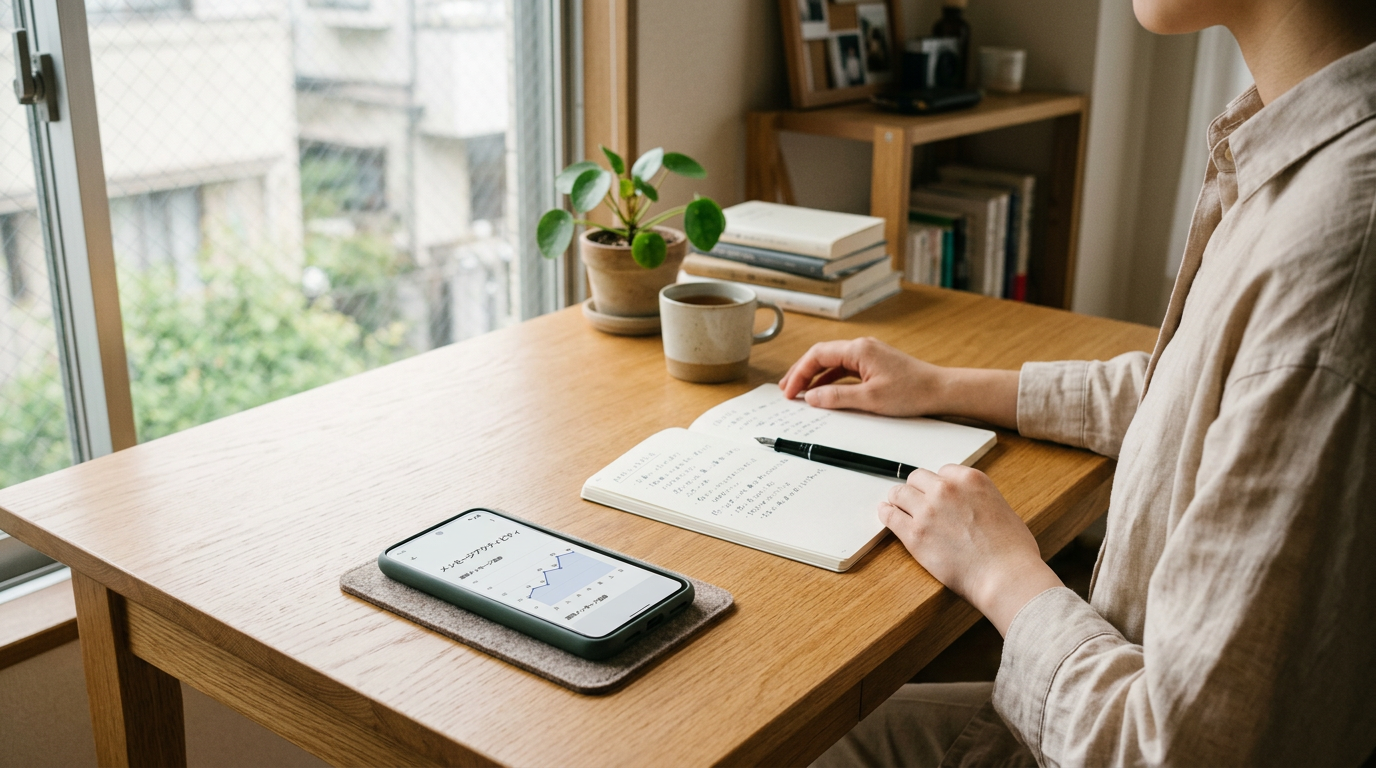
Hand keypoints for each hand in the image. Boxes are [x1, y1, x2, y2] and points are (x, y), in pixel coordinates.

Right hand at [778, 337, 949, 416]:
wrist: (940, 391)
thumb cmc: (911, 392)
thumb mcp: (870, 399)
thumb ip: (837, 397)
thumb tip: (811, 397)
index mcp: (858, 349)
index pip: (817, 355)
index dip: (799, 373)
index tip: (789, 391)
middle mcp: (862, 347)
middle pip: (822, 355)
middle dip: (802, 372)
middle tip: (787, 390)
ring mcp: (869, 354)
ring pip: (833, 362)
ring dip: (815, 377)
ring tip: (800, 392)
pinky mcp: (875, 364)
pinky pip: (845, 369)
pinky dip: (831, 379)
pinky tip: (824, 392)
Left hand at [879, 464, 1062, 634]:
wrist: (1005, 576)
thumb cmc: (1012, 551)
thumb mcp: (1002, 509)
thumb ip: (979, 501)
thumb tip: (970, 508)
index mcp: (971, 480)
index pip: (943, 472)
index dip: (939, 485)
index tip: (937, 494)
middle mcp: (946, 489)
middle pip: (917, 478)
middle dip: (917, 490)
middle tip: (917, 502)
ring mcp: (927, 511)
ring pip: (899, 493)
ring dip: (899, 500)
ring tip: (898, 507)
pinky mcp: (914, 534)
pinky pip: (889, 515)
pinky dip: (886, 513)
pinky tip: (886, 513)